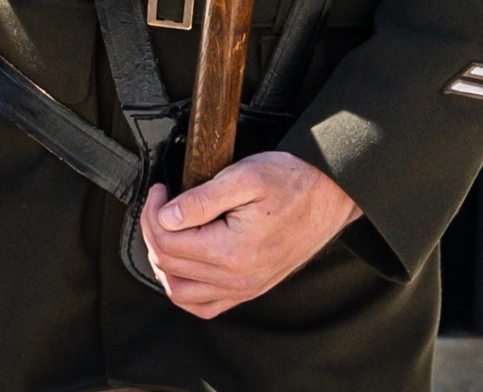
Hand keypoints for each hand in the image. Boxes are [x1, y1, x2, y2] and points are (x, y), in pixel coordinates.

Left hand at [140, 151, 361, 318]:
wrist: (329, 195)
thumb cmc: (293, 181)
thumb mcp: (245, 176)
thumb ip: (202, 199)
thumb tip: (166, 216)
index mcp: (232, 251)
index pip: (168, 243)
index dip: (153, 213)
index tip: (160, 190)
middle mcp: (236, 279)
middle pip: (169, 266)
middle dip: (154, 232)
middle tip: (160, 203)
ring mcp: (243, 289)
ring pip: (180, 292)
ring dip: (164, 261)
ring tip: (167, 229)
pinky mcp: (250, 289)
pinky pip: (204, 306)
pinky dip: (184, 289)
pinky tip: (183, 263)